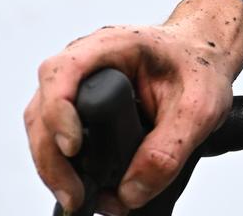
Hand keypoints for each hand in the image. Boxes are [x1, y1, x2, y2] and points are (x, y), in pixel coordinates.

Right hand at [24, 0, 242, 213]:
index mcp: (111, 45)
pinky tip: (79, 187)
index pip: (62, 72)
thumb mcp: (200, 108)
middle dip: (52, 158)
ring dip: (52, 166)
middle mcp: (84, 62)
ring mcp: (76, 83)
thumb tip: (130, 193)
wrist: (201, 58)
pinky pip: (53, 135)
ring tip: (79, 198)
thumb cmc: (198, 67)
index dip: (59, 111)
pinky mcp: (78, 106)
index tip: (74, 148)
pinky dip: (60, 164)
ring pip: (41, 125)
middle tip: (75, 196)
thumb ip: (169, 150)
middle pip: (42, 108)